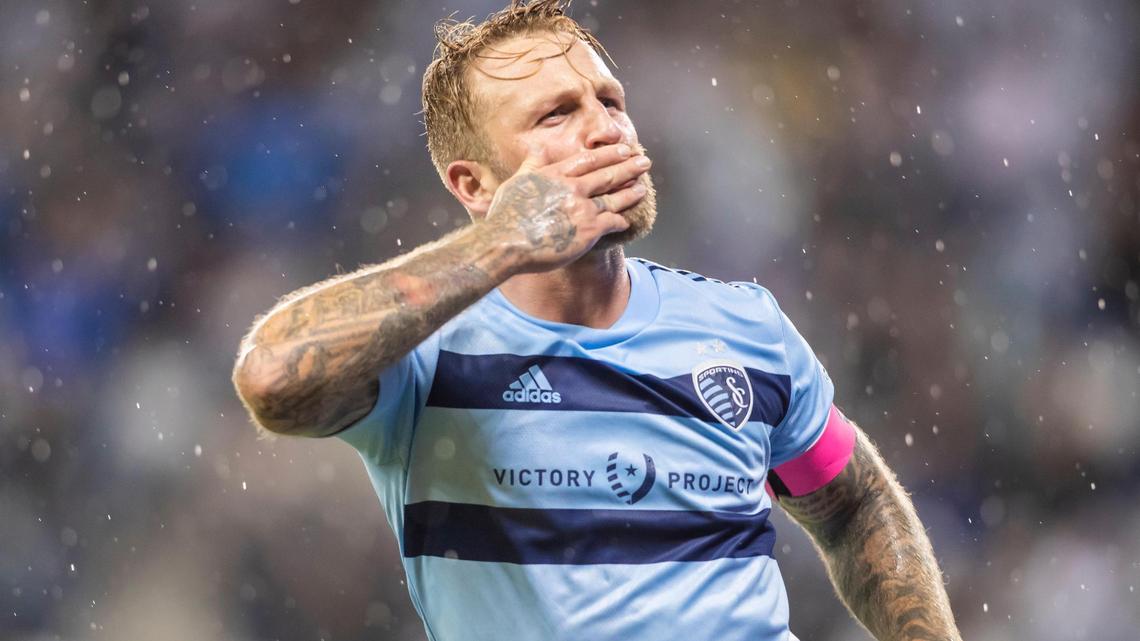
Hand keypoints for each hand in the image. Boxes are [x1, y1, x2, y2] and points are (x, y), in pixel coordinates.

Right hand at [481, 143, 650, 273]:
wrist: (507, 243)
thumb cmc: (506, 215)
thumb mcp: (516, 182)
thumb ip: (532, 165)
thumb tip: (538, 149)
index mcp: (555, 174)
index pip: (588, 160)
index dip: (608, 154)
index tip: (622, 148)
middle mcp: (572, 188)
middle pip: (606, 175)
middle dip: (628, 167)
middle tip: (643, 162)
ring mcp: (583, 209)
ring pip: (614, 198)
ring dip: (630, 192)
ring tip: (641, 187)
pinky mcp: (589, 231)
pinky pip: (611, 223)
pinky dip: (621, 221)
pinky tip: (626, 221)